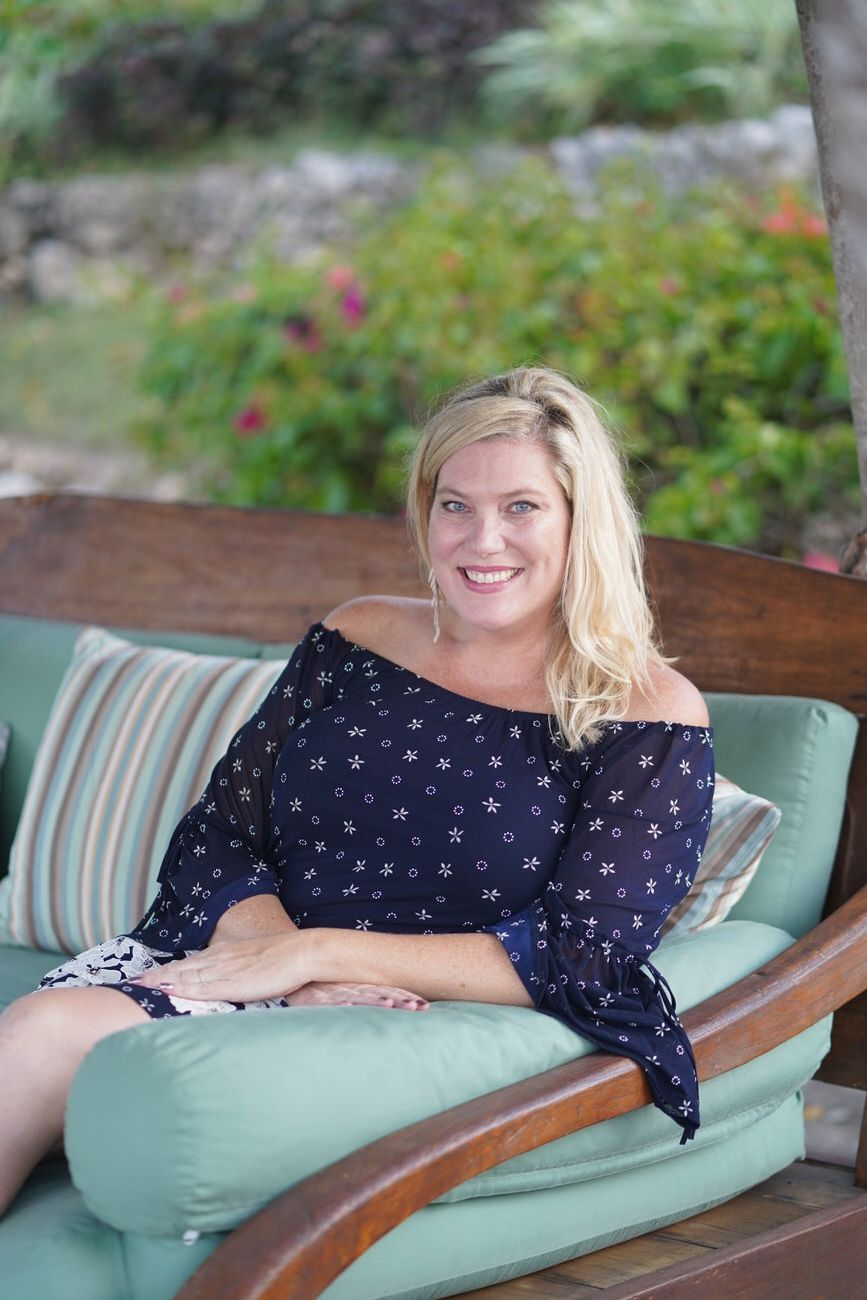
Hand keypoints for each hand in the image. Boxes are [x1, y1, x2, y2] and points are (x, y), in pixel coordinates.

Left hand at [129, 934, 310, 1002]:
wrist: (302, 952)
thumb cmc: (285, 960)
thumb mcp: (256, 963)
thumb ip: (241, 972)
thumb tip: (234, 984)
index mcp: (225, 954)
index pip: (188, 963)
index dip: (166, 970)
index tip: (147, 976)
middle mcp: (219, 959)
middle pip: (180, 968)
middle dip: (154, 976)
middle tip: (131, 983)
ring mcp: (224, 970)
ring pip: (184, 975)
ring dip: (159, 980)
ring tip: (138, 987)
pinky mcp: (232, 983)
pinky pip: (200, 987)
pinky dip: (180, 988)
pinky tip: (165, 990)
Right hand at [285, 981, 428, 1010]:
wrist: (282, 972)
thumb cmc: (313, 989)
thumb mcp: (340, 994)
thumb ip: (360, 1001)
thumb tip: (386, 1010)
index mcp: (356, 986)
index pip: (386, 990)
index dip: (406, 997)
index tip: (424, 1006)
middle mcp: (347, 986)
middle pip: (378, 992)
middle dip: (400, 1000)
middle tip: (420, 1008)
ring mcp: (330, 991)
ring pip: (357, 995)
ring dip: (375, 999)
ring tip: (391, 1003)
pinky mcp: (311, 997)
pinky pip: (328, 1001)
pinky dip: (340, 1002)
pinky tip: (350, 1004)